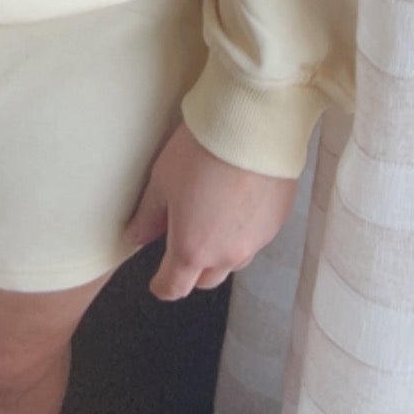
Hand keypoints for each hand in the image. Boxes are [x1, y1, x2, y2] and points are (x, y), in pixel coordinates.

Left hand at [126, 120, 296, 299]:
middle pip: (206, 278)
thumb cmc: (202, 151)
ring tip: (211, 212)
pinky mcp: (277, 222)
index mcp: (193, 249)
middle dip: (192, 268)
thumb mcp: (162, 180)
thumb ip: (149, 215)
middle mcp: (227, 254)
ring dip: (220, 248)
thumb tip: (136, 235)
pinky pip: (255, 237)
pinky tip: (236, 198)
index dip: (162, 286)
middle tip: (182, 238)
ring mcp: (256, 241)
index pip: (174, 287)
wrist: (251, 127)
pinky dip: (242, 228)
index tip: (157, 281)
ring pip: (233, 259)